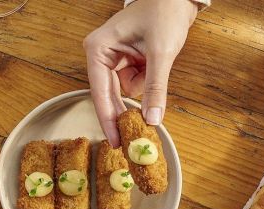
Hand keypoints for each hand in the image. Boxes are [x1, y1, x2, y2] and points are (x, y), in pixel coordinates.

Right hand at [84, 0, 197, 145]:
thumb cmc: (164, 10)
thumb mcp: (161, 52)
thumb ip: (155, 88)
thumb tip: (152, 119)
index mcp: (98, 49)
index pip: (100, 92)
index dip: (108, 119)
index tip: (115, 141)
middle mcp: (101, 54)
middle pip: (109, 96)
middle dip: (123, 112)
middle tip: (131, 140)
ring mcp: (113, 59)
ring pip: (124, 91)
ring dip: (142, 89)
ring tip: (153, 69)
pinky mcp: (126, 61)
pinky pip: (135, 84)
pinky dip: (148, 83)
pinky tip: (154, 67)